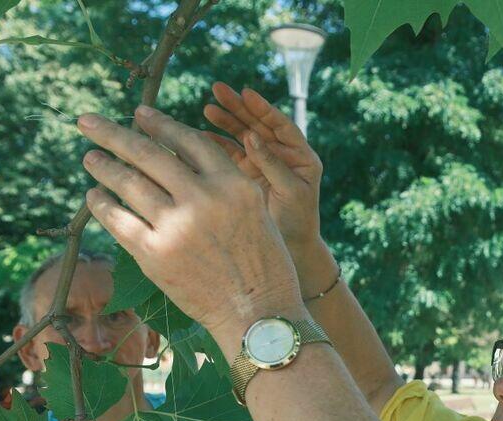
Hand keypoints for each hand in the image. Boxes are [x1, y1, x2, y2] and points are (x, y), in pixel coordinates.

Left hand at [77, 106, 302, 343]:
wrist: (259, 315)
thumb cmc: (263, 266)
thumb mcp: (257, 213)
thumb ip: (223, 186)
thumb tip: (178, 164)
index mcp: (234, 184)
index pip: (187, 141)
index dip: (158, 124)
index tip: (139, 114)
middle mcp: (204, 198)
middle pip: (148, 154)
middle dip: (113, 133)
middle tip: (87, 122)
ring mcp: (177, 226)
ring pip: (128, 183)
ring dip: (103, 166)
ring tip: (90, 158)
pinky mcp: (155, 255)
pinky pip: (118, 220)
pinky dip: (101, 205)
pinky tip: (93, 196)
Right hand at [202, 83, 322, 250]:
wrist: (292, 249)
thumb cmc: (299, 221)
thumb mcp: (291, 191)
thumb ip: (273, 164)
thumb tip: (252, 137)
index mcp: (301, 157)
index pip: (281, 126)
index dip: (264, 109)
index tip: (246, 93)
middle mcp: (282, 156)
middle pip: (259, 125)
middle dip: (239, 108)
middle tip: (218, 90)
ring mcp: (262, 164)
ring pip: (242, 136)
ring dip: (225, 122)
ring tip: (208, 108)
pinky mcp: (246, 175)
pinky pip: (230, 155)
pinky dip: (216, 145)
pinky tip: (200, 136)